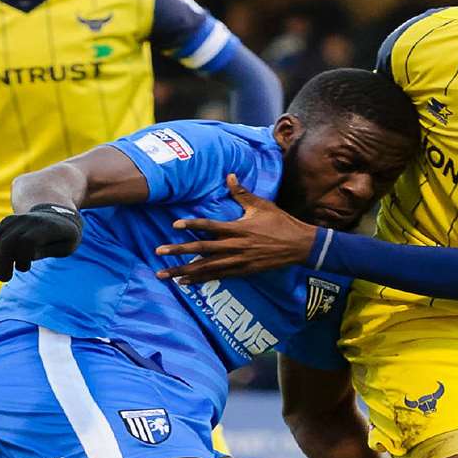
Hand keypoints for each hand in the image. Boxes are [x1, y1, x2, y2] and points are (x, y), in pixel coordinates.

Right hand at [0, 205, 83, 281]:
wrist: (58, 213)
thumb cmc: (65, 236)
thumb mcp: (65, 246)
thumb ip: (44, 252)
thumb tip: (19, 264)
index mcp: (47, 227)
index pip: (27, 241)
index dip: (21, 257)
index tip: (24, 269)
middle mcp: (28, 220)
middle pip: (8, 241)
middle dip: (1, 262)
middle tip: (3, 279)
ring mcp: (16, 219)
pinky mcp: (7, 222)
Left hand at [154, 174, 317, 282]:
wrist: (299, 246)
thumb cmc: (280, 223)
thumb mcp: (262, 205)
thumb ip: (242, 193)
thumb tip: (229, 176)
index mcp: (238, 229)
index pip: (210, 227)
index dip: (192, 225)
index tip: (174, 225)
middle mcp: (235, 247)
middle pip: (202, 251)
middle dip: (179, 252)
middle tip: (159, 252)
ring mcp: (238, 262)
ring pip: (206, 268)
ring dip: (184, 271)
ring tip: (165, 274)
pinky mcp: (242, 272)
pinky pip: (217, 277)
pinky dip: (200, 279)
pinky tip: (185, 282)